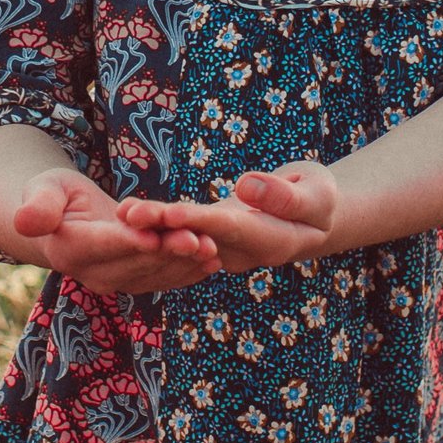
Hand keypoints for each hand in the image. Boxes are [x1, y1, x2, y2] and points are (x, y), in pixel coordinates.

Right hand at [5, 171, 223, 294]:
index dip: (128, 242)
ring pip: (156, 273)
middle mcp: (92, 274)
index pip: (102, 246)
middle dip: (169, 252)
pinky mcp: (136, 282)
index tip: (153, 237)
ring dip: (186, 264)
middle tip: (198, 240)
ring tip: (212, 249)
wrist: (67, 218)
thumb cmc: (54, 194)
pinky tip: (213, 259)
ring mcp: (116, 283)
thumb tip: (25, 221)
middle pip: (136, 262)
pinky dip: (189, 270)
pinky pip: (165, 278)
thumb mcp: (43, 189)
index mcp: (68, 249)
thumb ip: (40, 205)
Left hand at [116, 160, 339, 274]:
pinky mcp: (213, 239)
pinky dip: (158, 223)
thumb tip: (247, 187)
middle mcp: (243, 254)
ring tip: (121, 211)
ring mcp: (225, 250)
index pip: (231, 230)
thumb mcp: (318, 191)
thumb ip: (287, 196)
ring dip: (152, 227)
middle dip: (163, 228)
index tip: (171, 212)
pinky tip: (129, 213)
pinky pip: (184, 232)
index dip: (201, 222)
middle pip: (200, 238)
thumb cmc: (321, 197)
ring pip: (186, 238)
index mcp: (274, 244)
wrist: (315, 215)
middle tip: (129, 215)